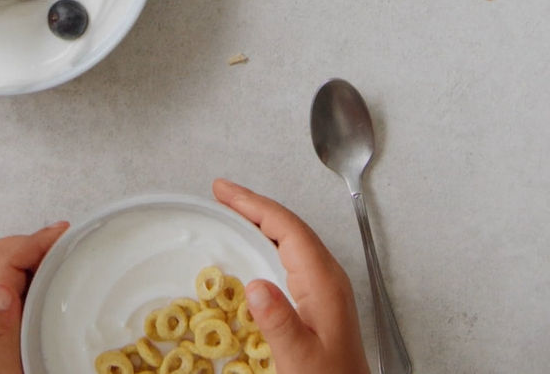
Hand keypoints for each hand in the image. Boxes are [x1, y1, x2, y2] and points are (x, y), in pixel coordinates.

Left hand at [0, 223, 68, 373]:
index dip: (33, 242)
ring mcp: (1, 319)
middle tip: (66, 244)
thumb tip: (3, 291)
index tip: (66, 236)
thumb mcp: (7, 373)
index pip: (2, 262)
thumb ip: (2, 337)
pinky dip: (39, 269)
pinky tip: (59, 277)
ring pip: (6, 266)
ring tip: (65, 254)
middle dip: (31, 240)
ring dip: (34, 252)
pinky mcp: (15, 324)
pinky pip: (20, 284)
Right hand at [213, 179, 369, 373]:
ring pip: (291, 237)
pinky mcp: (319, 297)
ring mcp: (325, 285)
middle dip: (254, 205)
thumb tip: (254, 285)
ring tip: (232, 209)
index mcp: (323, 281)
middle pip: (289, 225)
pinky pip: (291, 254)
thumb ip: (280, 323)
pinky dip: (267, 239)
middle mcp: (327, 276)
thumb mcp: (301, 360)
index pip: (287, 228)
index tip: (224, 192)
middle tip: (221, 193)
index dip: (255, 205)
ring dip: (260, 219)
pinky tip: (254, 244)